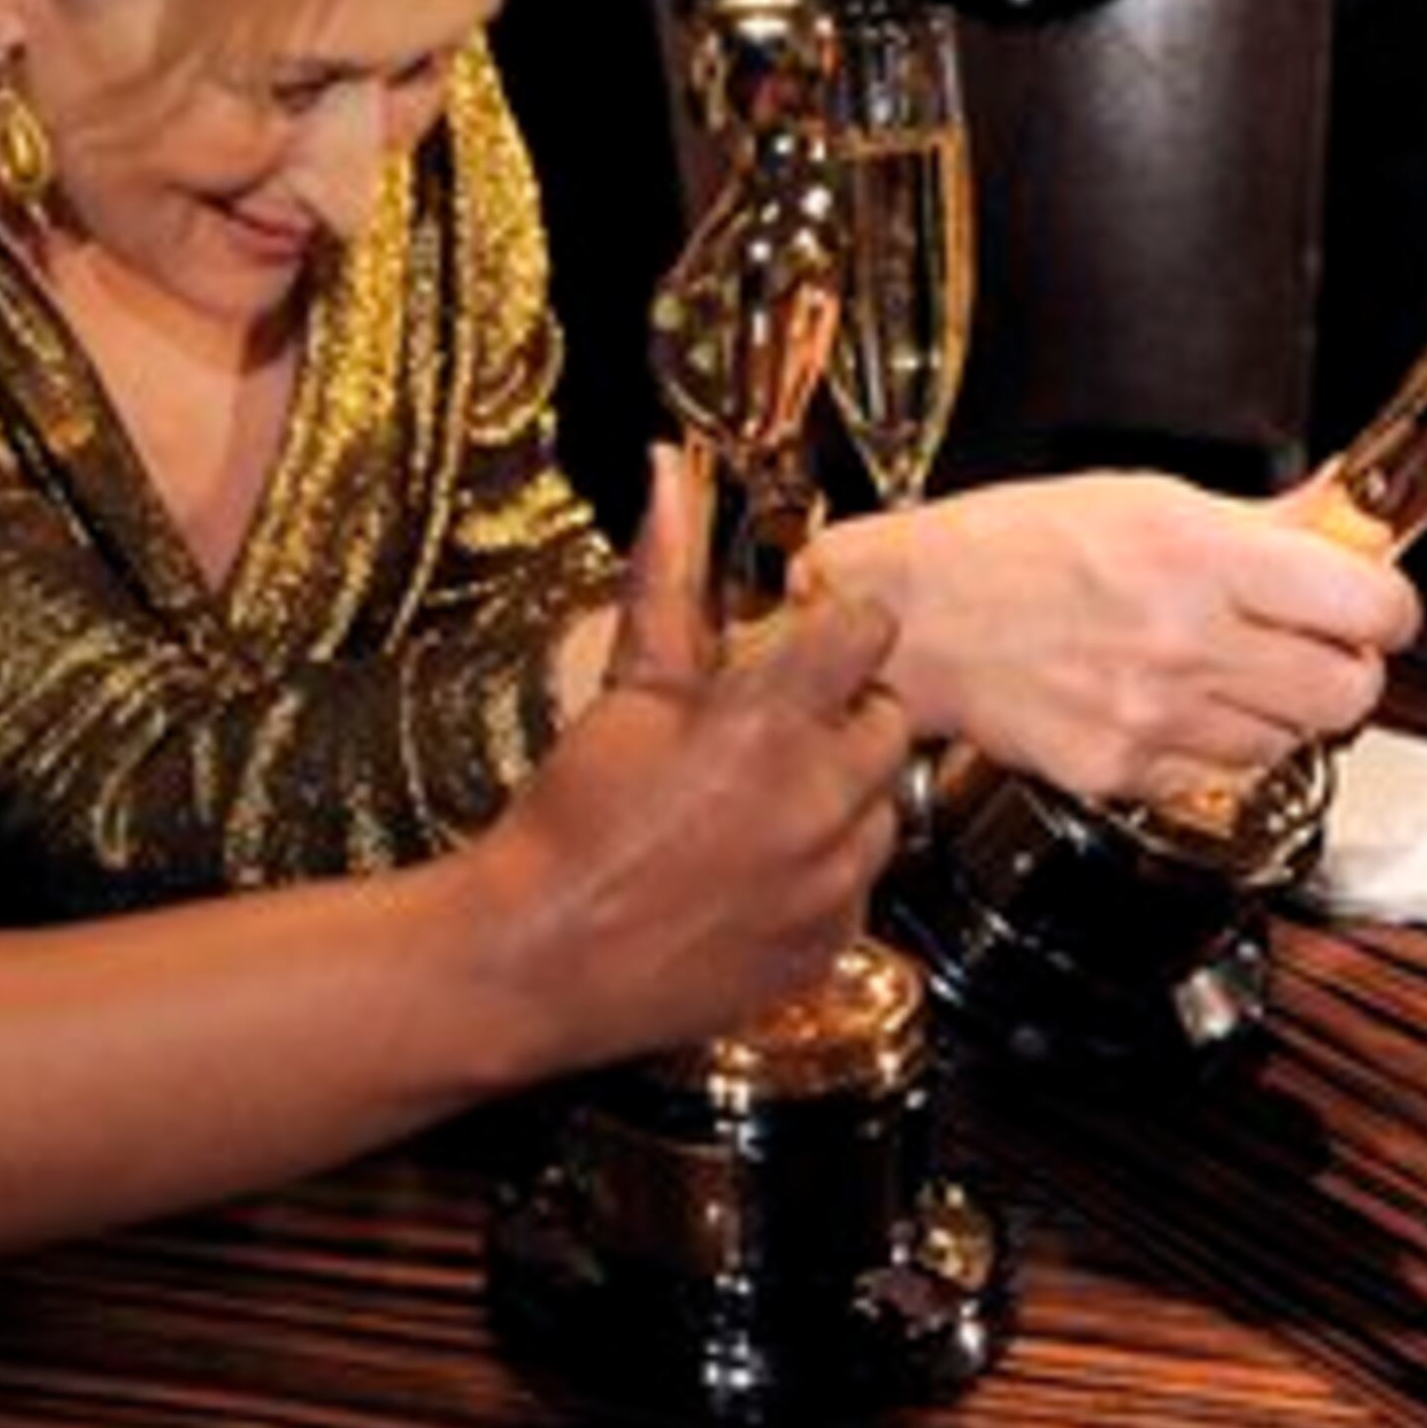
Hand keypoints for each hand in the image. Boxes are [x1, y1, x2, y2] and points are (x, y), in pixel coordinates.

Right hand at [480, 446, 911, 1055]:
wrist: (540, 954)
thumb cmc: (574, 818)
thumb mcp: (626, 689)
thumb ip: (667, 579)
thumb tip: (668, 472)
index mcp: (769, 722)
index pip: (868, 634)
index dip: (836, 634)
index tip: (806, 646)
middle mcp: (818, 801)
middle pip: (887, 726)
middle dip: (840, 721)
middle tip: (770, 737)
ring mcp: (830, 883)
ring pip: (881, 814)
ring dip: (837, 802)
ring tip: (757, 811)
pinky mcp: (828, 945)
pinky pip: (858, 892)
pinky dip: (821, 877)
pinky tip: (753, 874)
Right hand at [815, 471, 1419, 804]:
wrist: (910, 619)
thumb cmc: (1005, 549)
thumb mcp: (1141, 498)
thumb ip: (1259, 522)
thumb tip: (1344, 523)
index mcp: (1200, 555)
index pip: (1373, 604)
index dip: (1385, 608)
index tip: (1370, 606)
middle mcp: (1186, 640)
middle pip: (1349, 690)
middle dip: (1343, 669)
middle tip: (1309, 648)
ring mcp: (1154, 715)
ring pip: (1289, 743)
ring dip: (1274, 714)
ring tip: (1220, 675)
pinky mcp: (1121, 770)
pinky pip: (1216, 777)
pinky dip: (1209, 751)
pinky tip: (1167, 708)